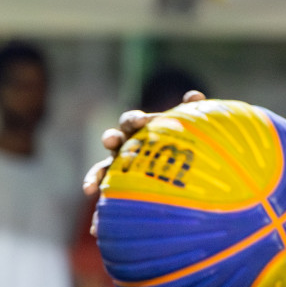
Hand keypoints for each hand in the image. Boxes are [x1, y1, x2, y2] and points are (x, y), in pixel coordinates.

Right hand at [81, 90, 206, 197]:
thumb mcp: (188, 128)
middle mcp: (124, 145)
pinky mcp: (113, 183)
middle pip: (113, 137)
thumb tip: (195, 95)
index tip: (143, 122)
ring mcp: (117, 165)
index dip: (135, 120)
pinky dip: (91, 183)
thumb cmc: (181, 145)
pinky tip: (90, 191)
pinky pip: (100, 182)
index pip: (132, 121)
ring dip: (95, 168)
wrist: (182, 174)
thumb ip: (190, 111)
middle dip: (112, 138)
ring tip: (93, 174)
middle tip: (115, 140)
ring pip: (102, 164)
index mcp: (139, 130)